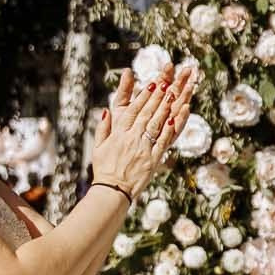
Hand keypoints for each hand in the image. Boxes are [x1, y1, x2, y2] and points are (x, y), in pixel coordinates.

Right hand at [91, 63, 195, 193]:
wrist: (112, 191)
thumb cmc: (104, 170)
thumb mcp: (98, 147)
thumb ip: (103, 128)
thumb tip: (106, 111)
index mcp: (119, 134)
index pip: (133, 111)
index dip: (143, 97)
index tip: (152, 85)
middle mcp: (131, 138)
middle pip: (147, 114)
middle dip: (157, 98)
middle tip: (167, 84)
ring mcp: (143, 148)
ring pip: (156, 124)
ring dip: (165, 108)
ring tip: (174, 94)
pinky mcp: (153, 159)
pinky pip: (163, 141)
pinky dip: (170, 129)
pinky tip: (176, 117)